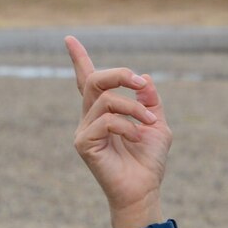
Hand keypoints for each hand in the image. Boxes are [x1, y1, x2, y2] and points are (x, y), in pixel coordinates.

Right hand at [66, 35, 171, 224]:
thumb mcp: (157, 125)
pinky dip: (127, 125)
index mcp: (105, 111)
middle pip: (93, 80)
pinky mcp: (83, 143)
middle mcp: (90, 117)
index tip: (70, 38)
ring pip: (105, 99)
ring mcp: (84, 130)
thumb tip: (144, 78)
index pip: (87, 80)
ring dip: (134, 107)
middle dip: (119, 74)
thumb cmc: (149, 161)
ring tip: (149, 122)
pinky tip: (136, 138)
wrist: (144, 189)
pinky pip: (106, 120)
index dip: (79, 58)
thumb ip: (150, 101)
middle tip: (140, 83)